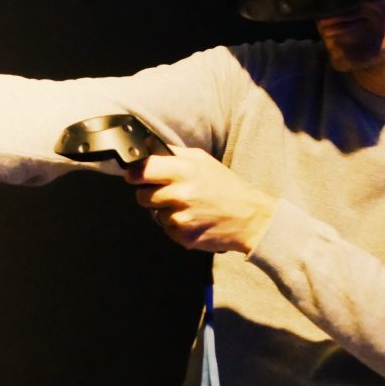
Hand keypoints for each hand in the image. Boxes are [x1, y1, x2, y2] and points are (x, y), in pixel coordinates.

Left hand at [125, 146, 278, 253]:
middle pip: (141, 196)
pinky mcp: (184, 237)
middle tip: (168, 192)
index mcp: (183, 170)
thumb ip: (174, 153)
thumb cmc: (226, 186)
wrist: (250, 218)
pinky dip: (175, 226)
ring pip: (154, 214)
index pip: (142, 170)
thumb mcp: (203, 160)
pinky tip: (192, 219)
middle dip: (149, 194)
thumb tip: (148, 148)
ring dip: (165, 211)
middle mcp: (180, 194)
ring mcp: (181, 218)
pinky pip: (166, 230)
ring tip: (187, 206)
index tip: (134, 175)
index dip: (134, 173)